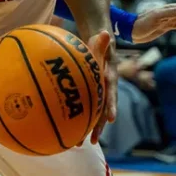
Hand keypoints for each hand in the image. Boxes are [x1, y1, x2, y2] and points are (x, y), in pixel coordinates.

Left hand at [85, 31, 116, 145]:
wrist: (101, 46)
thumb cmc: (97, 43)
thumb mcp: (98, 40)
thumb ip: (100, 39)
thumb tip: (104, 31)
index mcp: (109, 77)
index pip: (111, 91)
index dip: (111, 104)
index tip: (111, 119)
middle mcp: (105, 89)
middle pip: (101, 110)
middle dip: (97, 126)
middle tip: (90, 141)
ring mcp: (98, 94)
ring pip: (93, 114)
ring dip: (86, 129)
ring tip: (77, 145)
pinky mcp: (89, 96)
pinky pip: (83, 110)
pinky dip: (75, 120)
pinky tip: (63, 132)